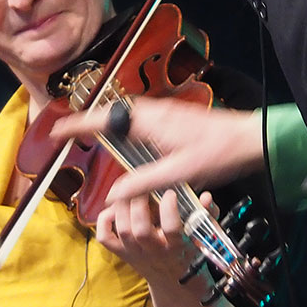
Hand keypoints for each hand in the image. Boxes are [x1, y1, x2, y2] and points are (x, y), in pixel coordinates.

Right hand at [47, 96, 265, 202]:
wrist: (250, 138)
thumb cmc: (218, 153)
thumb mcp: (178, 173)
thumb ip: (143, 183)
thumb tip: (112, 195)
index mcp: (150, 121)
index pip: (104, 119)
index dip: (78, 125)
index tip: (57, 131)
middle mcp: (154, 111)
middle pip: (111, 112)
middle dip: (88, 121)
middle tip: (68, 134)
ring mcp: (164, 112)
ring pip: (125, 114)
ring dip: (106, 122)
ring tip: (89, 135)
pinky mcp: (173, 117)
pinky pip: (138, 117)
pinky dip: (123, 125)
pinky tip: (126, 140)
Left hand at [94, 188, 204, 285]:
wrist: (172, 282)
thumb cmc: (188, 252)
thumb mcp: (201, 235)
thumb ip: (206, 215)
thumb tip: (206, 197)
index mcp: (176, 247)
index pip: (171, 229)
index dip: (169, 209)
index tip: (171, 194)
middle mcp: (154, 252)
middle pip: (140, 229)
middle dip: (140, 203)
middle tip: (144, 186)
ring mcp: (134, 254)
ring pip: (123, 230)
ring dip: (123, 207)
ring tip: (130, 193)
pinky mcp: (121, 253)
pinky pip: (105, 238)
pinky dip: (104, 220)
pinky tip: (114, 209)